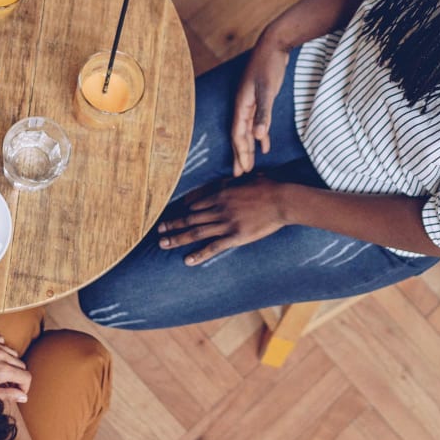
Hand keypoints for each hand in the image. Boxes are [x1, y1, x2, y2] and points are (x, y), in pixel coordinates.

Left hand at [0, 334, 30, 404]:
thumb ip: (8, 395)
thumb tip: (23, 397)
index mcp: (2, 370)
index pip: (26, 377)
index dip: (25, 387)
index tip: (19, 392)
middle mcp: (1, 355)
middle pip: (22, 365)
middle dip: (19, 377)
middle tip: (9, 385)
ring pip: (14, 354)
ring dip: (12, 364)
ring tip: (1, 373)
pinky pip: (3, 342)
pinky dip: (3, 351)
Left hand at [157, 178, 288, 264]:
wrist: (281, 200)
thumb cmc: (266, 187)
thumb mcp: (243, 180)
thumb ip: (229, 184)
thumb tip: (220, 185)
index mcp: (220, 193)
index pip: (194, 204)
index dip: (182, 211)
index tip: (172, 216)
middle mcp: (219, 208)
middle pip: (190, 218)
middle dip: (172, 224)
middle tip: (158, 230)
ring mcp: (226, 223)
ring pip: (196, 232)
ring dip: (177, 237)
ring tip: (163, 243)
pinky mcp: (235, 236)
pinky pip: (213, 246)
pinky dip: (199, 254)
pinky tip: (187, 259)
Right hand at [231, 37, 289, 175]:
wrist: (274, 45)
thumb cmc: (269, 66)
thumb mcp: (266, 90)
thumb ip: (263, 114)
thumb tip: (258, 136)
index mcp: (241, 105)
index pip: (238, 135)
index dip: (239, 153)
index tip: (241, 171)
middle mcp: (243, 106)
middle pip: (240, 135)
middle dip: (239, 154)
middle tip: (239, 174)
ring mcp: (251, 102)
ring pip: (248, 130)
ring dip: (248, 147)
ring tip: (248, 164)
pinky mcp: (260, 99)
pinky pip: (257, 122)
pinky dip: (260, 135)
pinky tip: (264, 144)